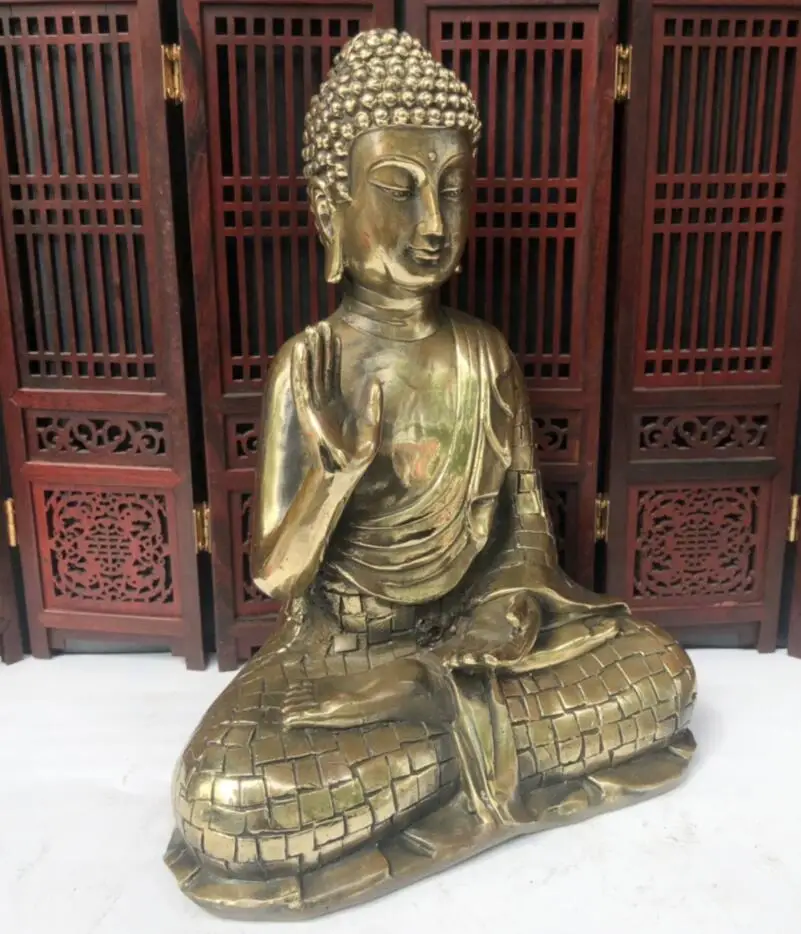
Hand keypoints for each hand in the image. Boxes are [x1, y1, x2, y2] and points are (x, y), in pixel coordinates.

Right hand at [291, 321, 382, 474]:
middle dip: (320, 347)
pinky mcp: (307, 411)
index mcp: (337, 406)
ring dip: (310, 352)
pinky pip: (303, 384)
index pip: (333, 374)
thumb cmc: (355, 459)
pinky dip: (301, 367)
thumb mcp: (373, 431)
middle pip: (320, 368)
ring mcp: (313, 407)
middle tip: (319, 325)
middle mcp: (323, 404)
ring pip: (311, 372)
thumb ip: (374, 407)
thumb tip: (375, 380)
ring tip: (310, 331)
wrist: (341, 477)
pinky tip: (301, 351)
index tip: (333, 335)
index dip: (333, 354)